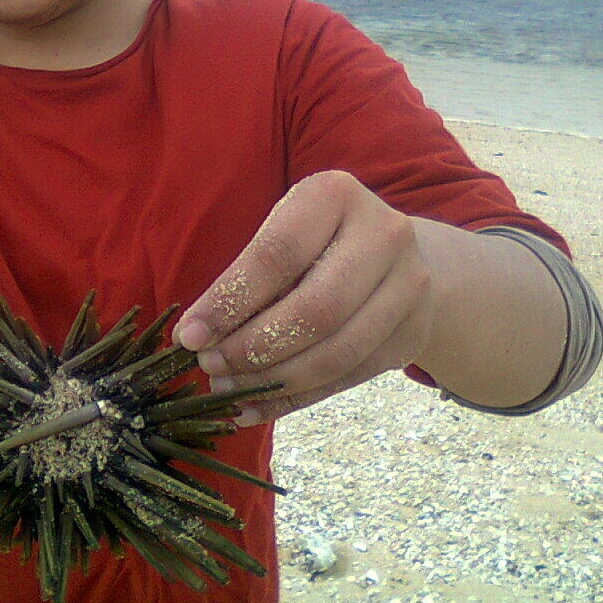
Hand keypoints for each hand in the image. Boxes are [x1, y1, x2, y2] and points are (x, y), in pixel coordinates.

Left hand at [173, 171, 435, 424]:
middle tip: (210, 367)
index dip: (229, 302)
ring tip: (228, 389)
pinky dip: (296, 399)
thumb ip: (244, 278)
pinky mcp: (413, 333)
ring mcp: (409, 286)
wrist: (396, 255)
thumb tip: (196, 336)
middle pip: (314, 309)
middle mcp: (384, 235)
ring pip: (336, 352)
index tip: (189, 337)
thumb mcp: (283, 233)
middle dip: (253, 347)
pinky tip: (255, 407)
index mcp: (336, 196)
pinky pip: (349, 377)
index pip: (277, 257)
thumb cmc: (316, 241)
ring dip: (273, 380)